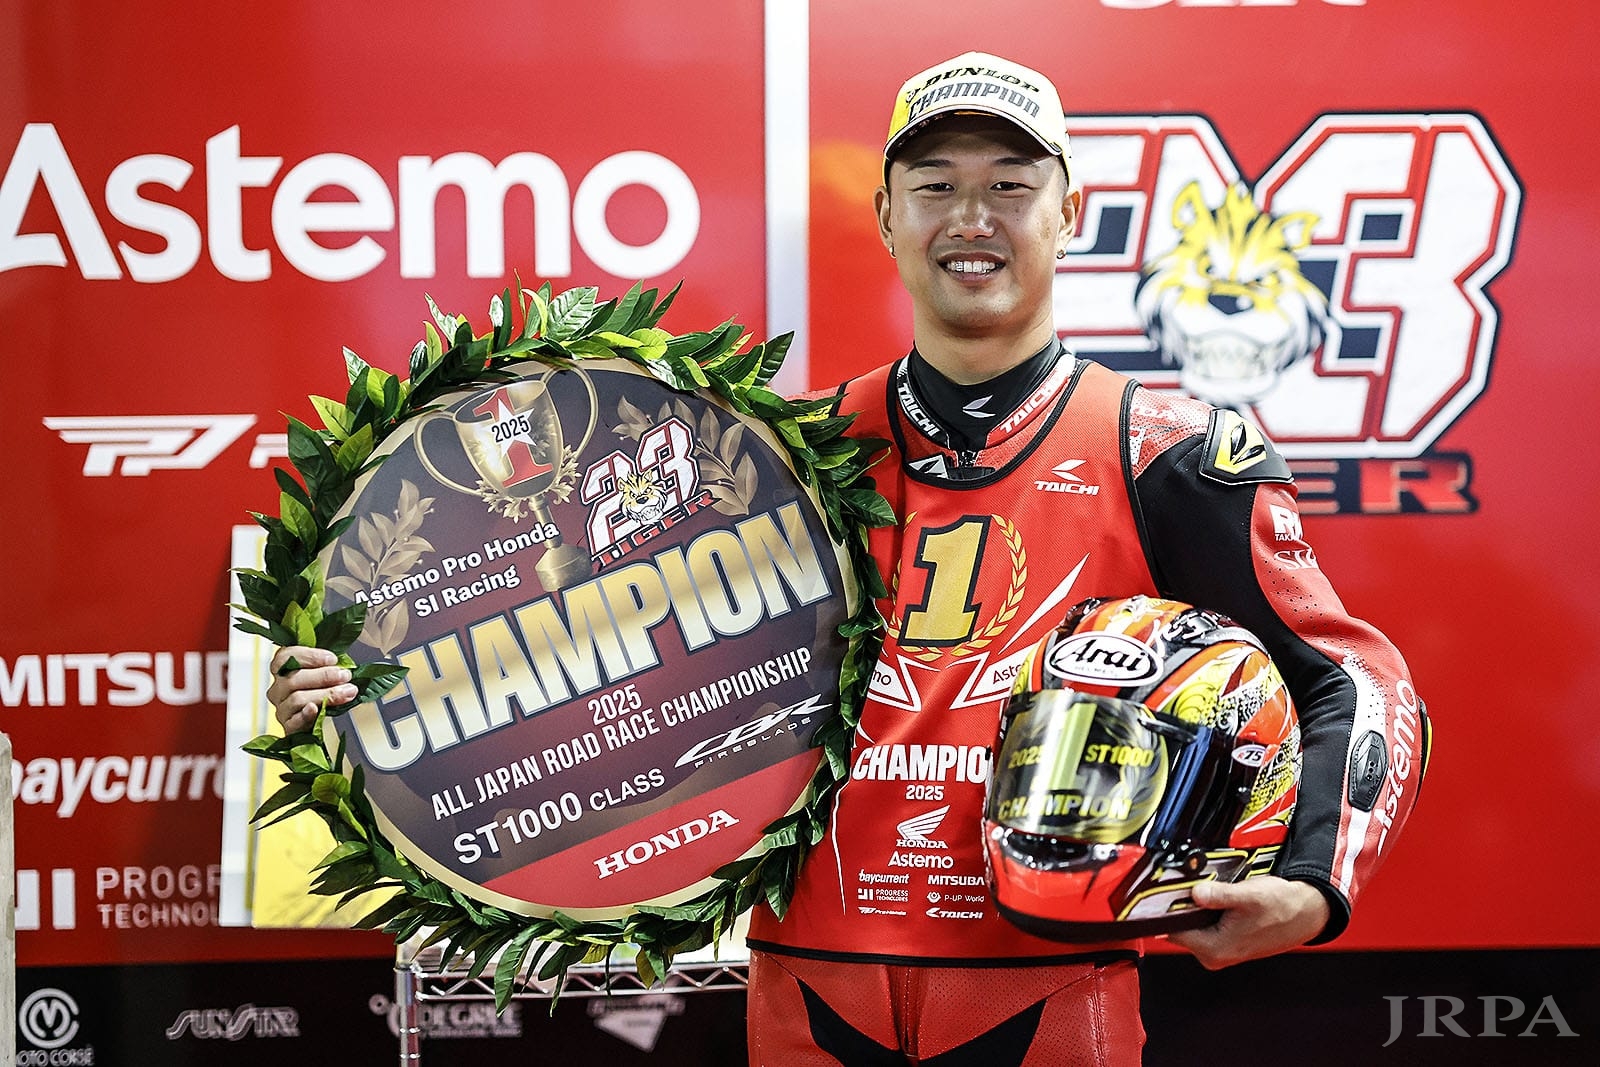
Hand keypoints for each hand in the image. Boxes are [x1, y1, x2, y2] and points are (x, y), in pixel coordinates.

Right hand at [266, 645, 357, 733]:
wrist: (321, 719)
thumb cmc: (323, 690)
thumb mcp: (326, 673)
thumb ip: (330, 665)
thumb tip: (344, 665)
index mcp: (283, 670)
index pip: (285, 657)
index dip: (309, 656)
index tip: (333, 659)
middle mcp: (278, 689)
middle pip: (293, 679)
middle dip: (323, 676)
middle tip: (345, 675)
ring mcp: (282, 709)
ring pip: (297, 698)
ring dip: (325, 694)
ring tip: (346, 692)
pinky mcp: (289, 726)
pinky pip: (294, 721)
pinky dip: (306, 715)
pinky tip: (315, 709)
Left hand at [1166, 876, 1329, 969]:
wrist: (1304, 913)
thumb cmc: (1281, 908)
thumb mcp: (1248, 896)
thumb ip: (1219, 895)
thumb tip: (1195, 893)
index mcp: (1214, 949)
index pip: (1172, 930)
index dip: (1168, 908)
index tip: (1168, 889)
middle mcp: (1213, 955)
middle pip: (1180, 926)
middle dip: (1184, 906)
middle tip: (1196, 885)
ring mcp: (1219, 950)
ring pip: (1193, 924)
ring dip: (1197, 907)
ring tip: (1215, 892)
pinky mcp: (1225, 942)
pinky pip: (1205, 924)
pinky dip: (1207, 910)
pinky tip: (1221, 899)